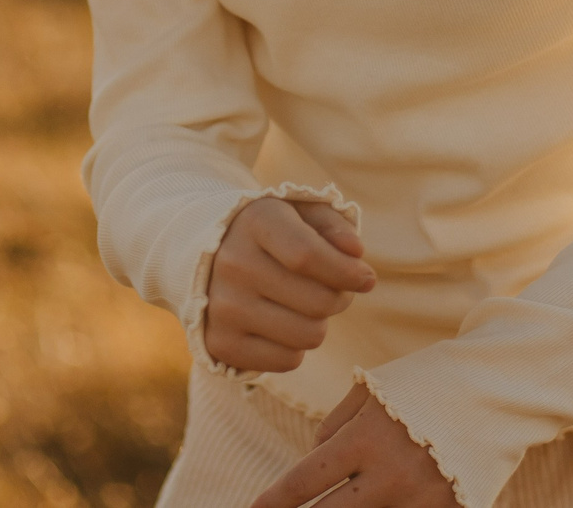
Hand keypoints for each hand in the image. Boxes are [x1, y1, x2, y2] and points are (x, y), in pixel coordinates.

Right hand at [203, 197, 375, 372]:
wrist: (206, 256)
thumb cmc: (270, 232)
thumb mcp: (301, 212)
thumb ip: (333, 225)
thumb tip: (355, 252)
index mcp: (255, 223)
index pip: (308, 255)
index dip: (348, 272)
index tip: (366, 278)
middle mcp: (232, 264)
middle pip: (317, 301)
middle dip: (340, 297)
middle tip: (333, 289)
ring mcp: (222, 308)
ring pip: (308, 336)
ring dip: (320, 323)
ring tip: (306, 305)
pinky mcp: (220, 344)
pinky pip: (288, 361)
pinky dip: (296, 347)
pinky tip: (282, 324)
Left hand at [249, 383, 455, 507]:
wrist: (502, 388)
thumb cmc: (430, 381)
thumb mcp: (375, 389)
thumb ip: (334, 425)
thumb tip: (312, 459)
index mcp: (365, 440)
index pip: (304, 481)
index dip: (273, 501)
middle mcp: (390, 478)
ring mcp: (421, 501)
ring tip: (340, 502)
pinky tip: (374, 503)